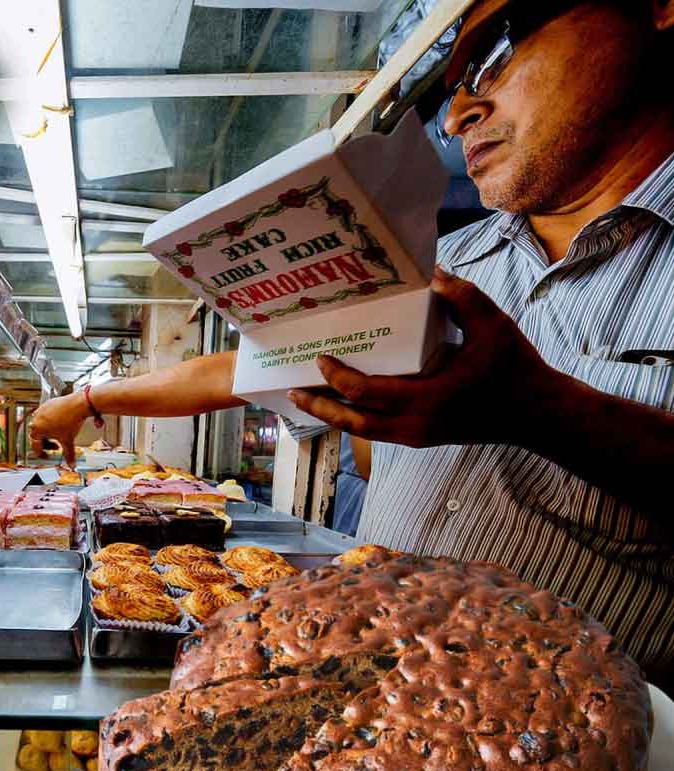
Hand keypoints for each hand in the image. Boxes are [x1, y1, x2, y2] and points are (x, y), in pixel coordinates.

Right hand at [29, 393, 89, 465]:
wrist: (78, 405)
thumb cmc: (71, 420)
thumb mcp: (68, 441)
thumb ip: (69, 455)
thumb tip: (72, 465)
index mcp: (37, 430)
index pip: (35, 446)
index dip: (42, 454)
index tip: (47, 456)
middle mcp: (36, 419)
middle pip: (37, 436)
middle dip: (47, 443)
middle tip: (56, 446)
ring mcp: (41, 411)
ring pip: (41, 426)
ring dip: (48, 433)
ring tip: (58, 435)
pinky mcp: (47, 404)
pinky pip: (45, 416)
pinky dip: (50, 422)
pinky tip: (60, 424)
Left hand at [287, 268, 557, 448]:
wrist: (538, 414)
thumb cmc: (515, 368)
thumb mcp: (492, 325)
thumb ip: (461, 297)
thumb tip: (429, 272)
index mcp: (428, 398)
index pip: (366, 392)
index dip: (338, 376)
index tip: (322, 356)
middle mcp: (417, 425)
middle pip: (354, 422)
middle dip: (320, 408)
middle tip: (291, 391)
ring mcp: (419, 437)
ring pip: (365, 433)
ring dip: (335, 417)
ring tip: (308, 401)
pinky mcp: (423, 438)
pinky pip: (379, 434)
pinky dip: (357, 420)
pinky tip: (345, 406)